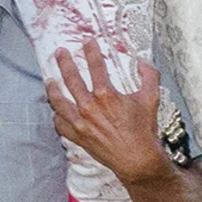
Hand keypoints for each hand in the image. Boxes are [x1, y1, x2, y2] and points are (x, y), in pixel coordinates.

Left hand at [46, 43, 168, 185]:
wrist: (137, 159)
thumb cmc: (143, 130)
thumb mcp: (151, 98)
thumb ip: (149, 76)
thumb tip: (143, 63)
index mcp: (106, 94)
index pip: (95, 65)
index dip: (91, 50)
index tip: (88, 41)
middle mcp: (89, 107)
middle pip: (71, 79)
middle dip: (64, 62)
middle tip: (60, 53)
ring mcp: (80, 123)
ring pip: (59, 102)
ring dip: (53, 89)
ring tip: (50, 80)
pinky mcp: (78, 137)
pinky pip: (60, 124)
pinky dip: (57, 116)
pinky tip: (57, 111)